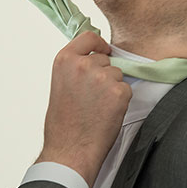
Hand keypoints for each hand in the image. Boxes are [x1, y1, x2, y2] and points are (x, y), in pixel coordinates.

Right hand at [39, 32, 131, 186]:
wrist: (70, 150)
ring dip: (112, 88)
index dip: (99, 44)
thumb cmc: (63, 124)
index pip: (89, 37)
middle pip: (105, 59)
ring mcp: (102, 77)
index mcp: (64, 60)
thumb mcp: (60, 85)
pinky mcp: (119, 92)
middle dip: (103, 74)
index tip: (103, 50)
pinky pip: (126, 90)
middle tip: (92, 97)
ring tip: (97, 108)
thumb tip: (93, 59)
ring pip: (117, 75)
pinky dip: (120, 101)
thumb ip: (75, 69)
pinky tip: (106, 114)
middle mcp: (83, 64)